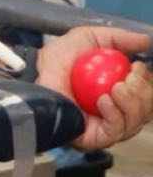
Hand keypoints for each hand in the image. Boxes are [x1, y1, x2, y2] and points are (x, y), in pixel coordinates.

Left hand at [35, 26, 152, 150]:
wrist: (35, 72)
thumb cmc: (57, 59)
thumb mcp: (90, 39)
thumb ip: (120, 38)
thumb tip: (146, 40)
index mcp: (118, 92)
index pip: (146, 95)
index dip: (147, 83)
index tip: (136, 67)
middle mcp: (115, 112)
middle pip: (145, 111)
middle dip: (144, 93)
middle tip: (127, 79)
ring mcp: (104, 127)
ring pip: (135, 123)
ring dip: (132, 104)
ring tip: (116, 88)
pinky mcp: (92, 138)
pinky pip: (115, 132)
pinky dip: (115, 115)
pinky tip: (104, 100)